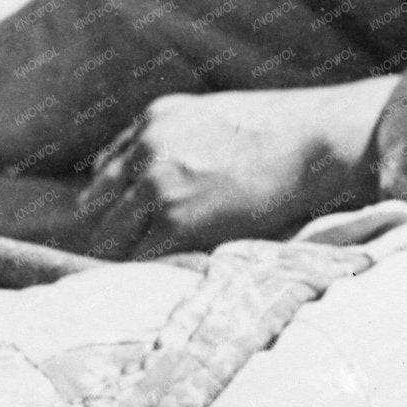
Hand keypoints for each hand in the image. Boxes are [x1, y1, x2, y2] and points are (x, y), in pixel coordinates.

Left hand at [76, 75, 397, 259]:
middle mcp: (145, 151)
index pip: (106, 171)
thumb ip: (177, 142)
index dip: (109, 204)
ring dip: (121, 260)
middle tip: (109, 266)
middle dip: (105, 234)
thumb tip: (163, 179)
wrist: (309, 142)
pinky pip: (142, 257)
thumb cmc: (279, 136)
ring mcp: (157, 186)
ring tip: (125, 287)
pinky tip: (153, 287)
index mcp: (152, 122)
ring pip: (113, 237)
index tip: (115, 228)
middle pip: (96, 206)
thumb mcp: (213, 118)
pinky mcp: (177, 221)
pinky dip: (144, 274)